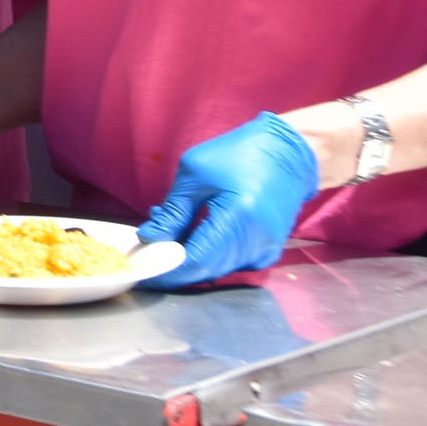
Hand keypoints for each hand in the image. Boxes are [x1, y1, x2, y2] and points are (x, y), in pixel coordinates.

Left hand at [137, 112, 320, 288]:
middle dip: (172, 267)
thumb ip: (173, 212)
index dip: (165, 270)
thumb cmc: (237, 154)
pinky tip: (191, 235)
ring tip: (166, 233)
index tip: (139, 269)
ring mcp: (266, 251)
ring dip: (187, 260)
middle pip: (206, 272)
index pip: (196, 261)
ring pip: (216, 271)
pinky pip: (229, 264)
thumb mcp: (195, 174)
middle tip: (144, 252)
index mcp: (239, 219)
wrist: (287, 153)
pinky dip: (206, 256)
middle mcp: (257, 243)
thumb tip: (148, 239)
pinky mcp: (268, 252)